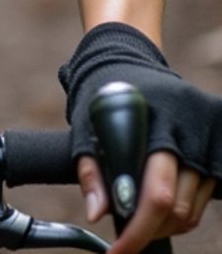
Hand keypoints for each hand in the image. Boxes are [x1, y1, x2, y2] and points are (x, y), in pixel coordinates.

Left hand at [61, 22, 221, 249]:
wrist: (126, 58)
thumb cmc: (102, 92)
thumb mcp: (85, 124)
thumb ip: (91, 170)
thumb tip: (96, 214)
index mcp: (157, 121)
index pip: (156, 194)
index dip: (138, 230)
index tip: (118, 252)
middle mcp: (191, 128)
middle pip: (176, 208)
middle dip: (148, 230)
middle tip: (125, 233)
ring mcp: (209, 135)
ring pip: (192, 209)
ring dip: (164, 223)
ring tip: (138, 211)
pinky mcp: (219, 140)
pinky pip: (204, 197)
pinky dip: (181, 210)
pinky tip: (158, 199)